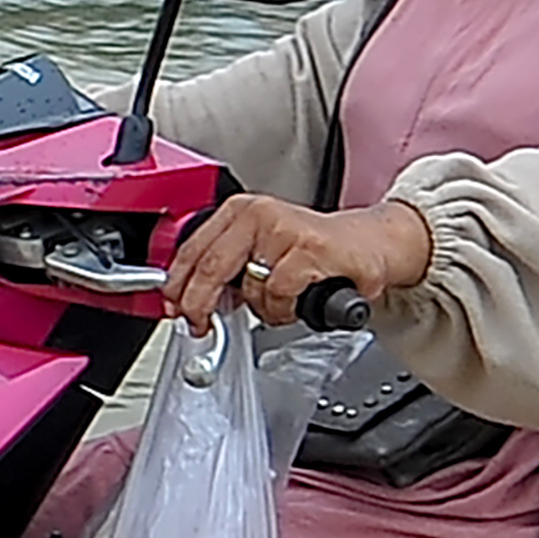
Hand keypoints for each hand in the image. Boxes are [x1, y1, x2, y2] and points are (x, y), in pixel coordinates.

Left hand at [164, 192, 431, 330]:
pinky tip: (300, 300)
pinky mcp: (310, 249)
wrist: (367, 244)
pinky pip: (280, 293)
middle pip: (209, 267)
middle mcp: (259, 214)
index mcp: (240, 212)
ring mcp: (285, 230)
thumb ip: (226, 269)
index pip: (193, 249)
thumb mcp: (260, 250)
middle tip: (199, 325)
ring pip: (250, 288)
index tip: (172, 308)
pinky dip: (286, 308)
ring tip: (282, 302)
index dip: (177, 285)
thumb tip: (189, 301)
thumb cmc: (312, 250)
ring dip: (262, 309)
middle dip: (199, 304)